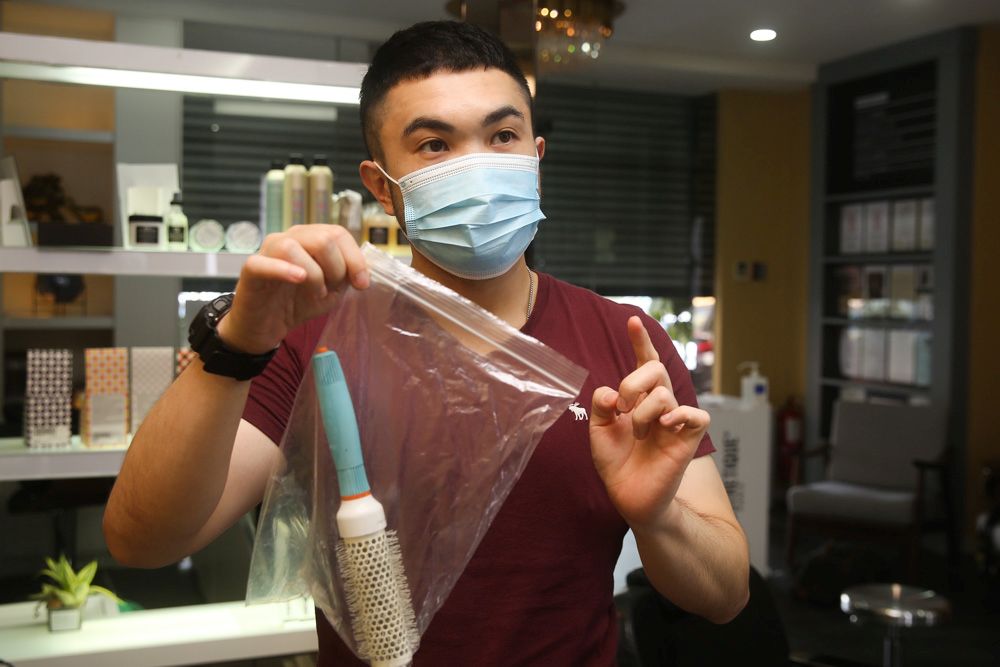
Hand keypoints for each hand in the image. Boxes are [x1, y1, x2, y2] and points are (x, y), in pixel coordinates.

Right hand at [217, 225, 368, 354]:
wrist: (267, 325)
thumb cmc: (297, 302)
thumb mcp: (331, 290)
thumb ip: (346, 276)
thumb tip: (362, 271)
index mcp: (309, 238)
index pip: (338, 233)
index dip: (355, 259)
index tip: (361, 284)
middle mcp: (288, 237)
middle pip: (323, 238)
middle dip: (336, 269)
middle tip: (330, 290)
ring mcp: (267, 250)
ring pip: (295, 248)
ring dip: (314, 275)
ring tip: (315, 293)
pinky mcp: (251, 269)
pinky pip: (265, 263)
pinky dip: (284, 270)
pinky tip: (298, 279)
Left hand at [589, 316, 709, 531]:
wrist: (628, 496)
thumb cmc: (617, 462)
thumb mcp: (600, 431)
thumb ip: (601, 406)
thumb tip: (611, 392)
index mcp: (638, 397)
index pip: (644, 362)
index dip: (640, 341)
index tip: (632, 320)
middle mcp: (658, 403)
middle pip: (654, 369)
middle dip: (632, 382)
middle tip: (622, 408)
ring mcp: (675, 419)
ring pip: (664, 393)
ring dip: (643, 413)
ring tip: (638, 434)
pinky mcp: (688, 438)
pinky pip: (696, 415)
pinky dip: (679, 414)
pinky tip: (664, 425)